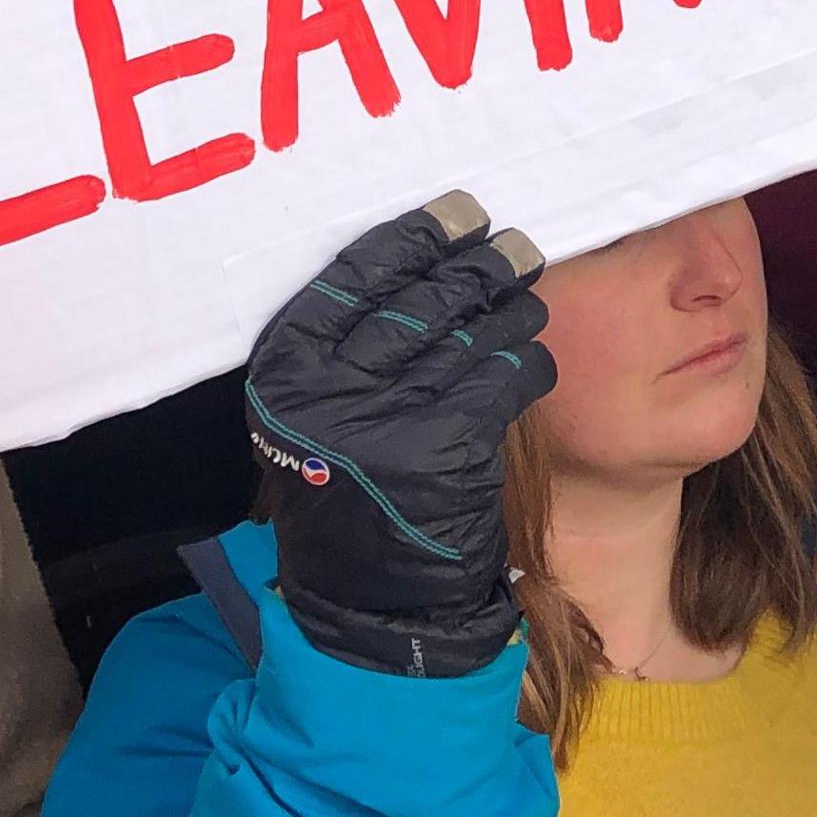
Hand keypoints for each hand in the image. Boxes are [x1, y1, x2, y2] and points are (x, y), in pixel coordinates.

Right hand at [244, 194, 554, 676]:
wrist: (369, 604)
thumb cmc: (349, 494)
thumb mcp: (317, 418)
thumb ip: (347, 351)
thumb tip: (427, 257)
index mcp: (283, 374)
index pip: (352, 278)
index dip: (413, 237)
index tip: (457, 212)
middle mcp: (327, 392)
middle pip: (419, 299)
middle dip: (476, 265)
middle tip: (517, 244)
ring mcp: (387, 419)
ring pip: (470, 333)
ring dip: (511, 307)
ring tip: (529, 294)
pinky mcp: (445, 448)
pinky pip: (503, 377)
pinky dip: (526, 361)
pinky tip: (533, 355)